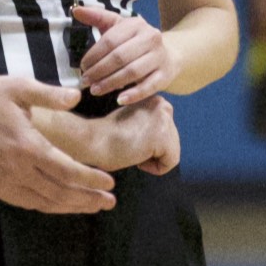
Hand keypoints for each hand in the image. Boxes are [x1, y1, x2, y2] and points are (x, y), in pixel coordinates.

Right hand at [0, 77, 116, 214]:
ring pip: (44, 201)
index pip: (67, 170)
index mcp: (27, 145)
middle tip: (109, 202)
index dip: (90, 179)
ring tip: (91, 206)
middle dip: (87, 198)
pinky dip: (47, 205)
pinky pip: (25, 201)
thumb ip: (49, 94)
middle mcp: (16, 169)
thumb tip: (77, 96)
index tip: (110, 184)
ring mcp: (2, 181)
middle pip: (59, 192)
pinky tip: (60, 203)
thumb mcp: (19, 86)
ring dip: (70, 206)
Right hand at [51, 96, 179, 174]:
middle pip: (172, 141)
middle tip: (129, 145)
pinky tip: (135, 156)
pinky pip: (170, 163)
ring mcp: (164, 119)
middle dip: (152, 150)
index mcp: (154, 98)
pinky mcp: (162, 136)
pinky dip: (154, 168)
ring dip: (152, 158)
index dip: (148, 142)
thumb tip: (158, 134)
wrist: (92, 140)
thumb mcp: (132, 118)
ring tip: (132, 149)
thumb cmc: (105, 135)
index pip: (166, 130)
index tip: (129, 138)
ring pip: (172, 152)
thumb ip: (148, 121)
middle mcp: (162, 104)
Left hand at [71, 5, 180, 104]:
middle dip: (99, 71)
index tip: (82, 67)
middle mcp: (150, 38)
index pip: (110, 40)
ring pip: (132, 72)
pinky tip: (119, 100)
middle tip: (85, 81)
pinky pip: (149, 86)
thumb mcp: (118, 26)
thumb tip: (75, 10)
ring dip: (111, 83)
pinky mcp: (165, 75)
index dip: (93, 55)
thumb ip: (97, 17)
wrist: (168, 54)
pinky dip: (134, 94)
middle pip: (120, 57)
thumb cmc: (135, 41)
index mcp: (136, 24)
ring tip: (95, 90)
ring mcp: (159, 57)